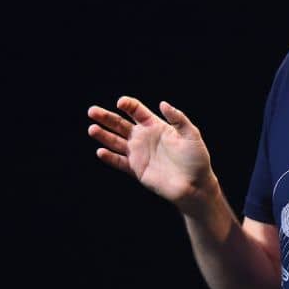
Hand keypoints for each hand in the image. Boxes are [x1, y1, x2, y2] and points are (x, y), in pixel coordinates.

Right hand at [87, 96, 217, 214]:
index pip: (137, 111)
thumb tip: (163, 103)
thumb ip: (178, 118)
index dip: (128, 105)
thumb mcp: (191, 134)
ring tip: (92, 129)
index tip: (121, 103)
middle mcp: (144, 138)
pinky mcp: (136, 169)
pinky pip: (119, 162)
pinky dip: (109, 157)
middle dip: (106, 117)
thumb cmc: (196, 158)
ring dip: (103, 135)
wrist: (195, 185)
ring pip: (115, 141)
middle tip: (92, 111)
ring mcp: (139, 153)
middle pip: (120, 124)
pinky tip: (100, 151)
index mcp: (156, 126)